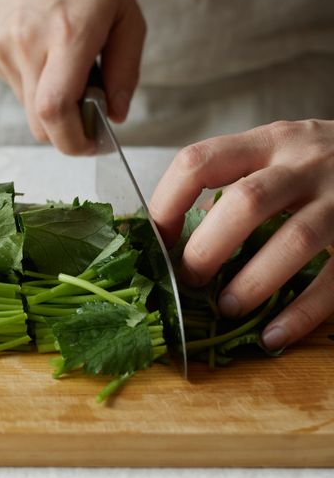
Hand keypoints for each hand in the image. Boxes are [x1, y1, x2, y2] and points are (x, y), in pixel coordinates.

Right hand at [0, 0, 145, 154]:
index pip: (55, 110)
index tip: (92, 144)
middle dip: (66, 132)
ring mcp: (3, 50)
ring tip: (66, 64)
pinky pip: (18, 87)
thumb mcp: (125, 14)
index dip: (73, 141)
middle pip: (40, 123)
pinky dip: (37, 83)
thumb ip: (125, 70)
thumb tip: (117, 116)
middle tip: (88, 116)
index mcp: (69, 35)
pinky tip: (44, 49)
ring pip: (29, 108)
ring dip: (53, 103)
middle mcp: (29, 46)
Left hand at [150, 120, 333, 348]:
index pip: (200, 161)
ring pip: (295, 240)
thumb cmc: (322, 165)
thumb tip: (178, 239)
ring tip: (227, 307)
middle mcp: (305, 164)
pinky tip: (273, 334)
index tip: (159, 238)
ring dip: (253, 282)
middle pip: (245, 202)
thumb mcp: (277, 157)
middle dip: (208, 247)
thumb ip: (234, 187)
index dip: (167, 202)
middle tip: (191, 279)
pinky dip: (301, 312)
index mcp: (268, 142)